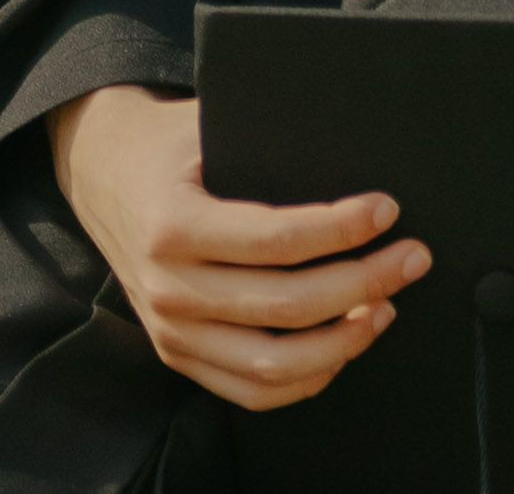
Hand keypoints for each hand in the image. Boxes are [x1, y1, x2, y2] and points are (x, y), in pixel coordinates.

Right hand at [50, 83, 428, 410]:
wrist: (101, 172)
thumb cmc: (168, 143)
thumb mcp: (206, 124)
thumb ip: (266, 142)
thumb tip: (351, 143)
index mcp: (175, 223)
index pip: (276, 239)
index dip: (340, 229)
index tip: (387, 210)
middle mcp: (170, 286)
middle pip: (286, 305)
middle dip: (363, 282)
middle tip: (411, 258)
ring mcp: (171, 330)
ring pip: (274, 363)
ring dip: (344, 340)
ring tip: (386, 305)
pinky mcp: (178, 354)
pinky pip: (251, 390)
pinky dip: (308, 376)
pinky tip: (344, 343)